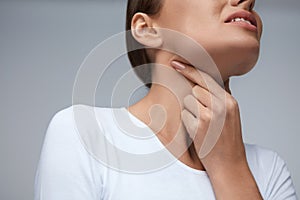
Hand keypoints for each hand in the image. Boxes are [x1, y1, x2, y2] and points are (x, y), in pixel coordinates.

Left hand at [171, 61, 261, 198]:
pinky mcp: (197, 126)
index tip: (176, 63)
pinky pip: (185, 115)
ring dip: (192, 111)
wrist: (229, 164)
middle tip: (204, 115)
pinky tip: (199, 132)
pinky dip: (189, 122)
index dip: (190, 69)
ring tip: (204, 126)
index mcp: (230, 101)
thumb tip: (212, 79)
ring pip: (188, 101)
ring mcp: (208, 115)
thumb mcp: (232, 114)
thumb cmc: (228, 139)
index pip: (206, 78)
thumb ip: (222, 96)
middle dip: (195, 99)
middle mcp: (220, 105)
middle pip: (196, 89)